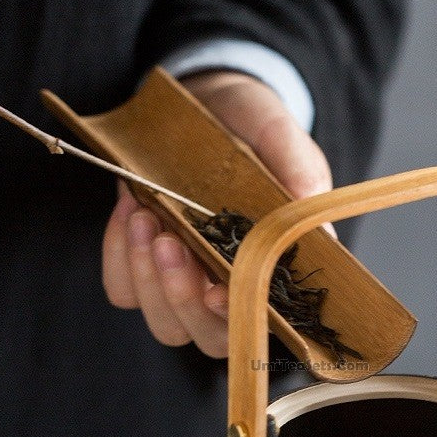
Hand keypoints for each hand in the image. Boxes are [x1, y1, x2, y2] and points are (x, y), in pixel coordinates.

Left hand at [102, 70, 332, 357]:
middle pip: (204, 336)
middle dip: (182, 298)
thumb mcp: (278, 136)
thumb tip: (316, 217)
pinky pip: (122, 290)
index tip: (216, 291)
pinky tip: (132, 210)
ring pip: (163, 322)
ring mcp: (184, 283)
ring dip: (149, 278)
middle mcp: (228, 288)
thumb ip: (299, 172)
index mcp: (272, 270)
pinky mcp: (144, 268)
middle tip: (171, 243)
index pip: (257, 319)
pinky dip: (120, 257)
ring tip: (148, 218)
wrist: (207, 100)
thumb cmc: (250, 126)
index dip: (235, 318)